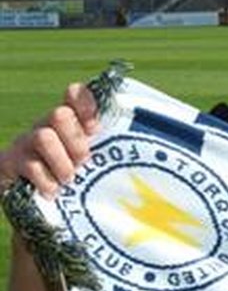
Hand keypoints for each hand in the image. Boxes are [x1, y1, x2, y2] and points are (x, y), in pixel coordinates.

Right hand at [0, 83, 98, 197]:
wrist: (31, 197)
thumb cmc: (73, 175)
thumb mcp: (92, 159)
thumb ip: (108, 147)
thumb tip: (150, 147)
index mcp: (70, 121)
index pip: (75, 93)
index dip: (85, 102)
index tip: (94, 128)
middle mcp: (46, 125)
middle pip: (59, 114)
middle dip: (75, 140)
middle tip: (83, 161)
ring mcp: (26, 142)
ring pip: (44, 137)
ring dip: (62, 164)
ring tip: (69, 179)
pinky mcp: (11, 161)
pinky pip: (31, 166)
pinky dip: (47, 182)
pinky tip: (53, 191)